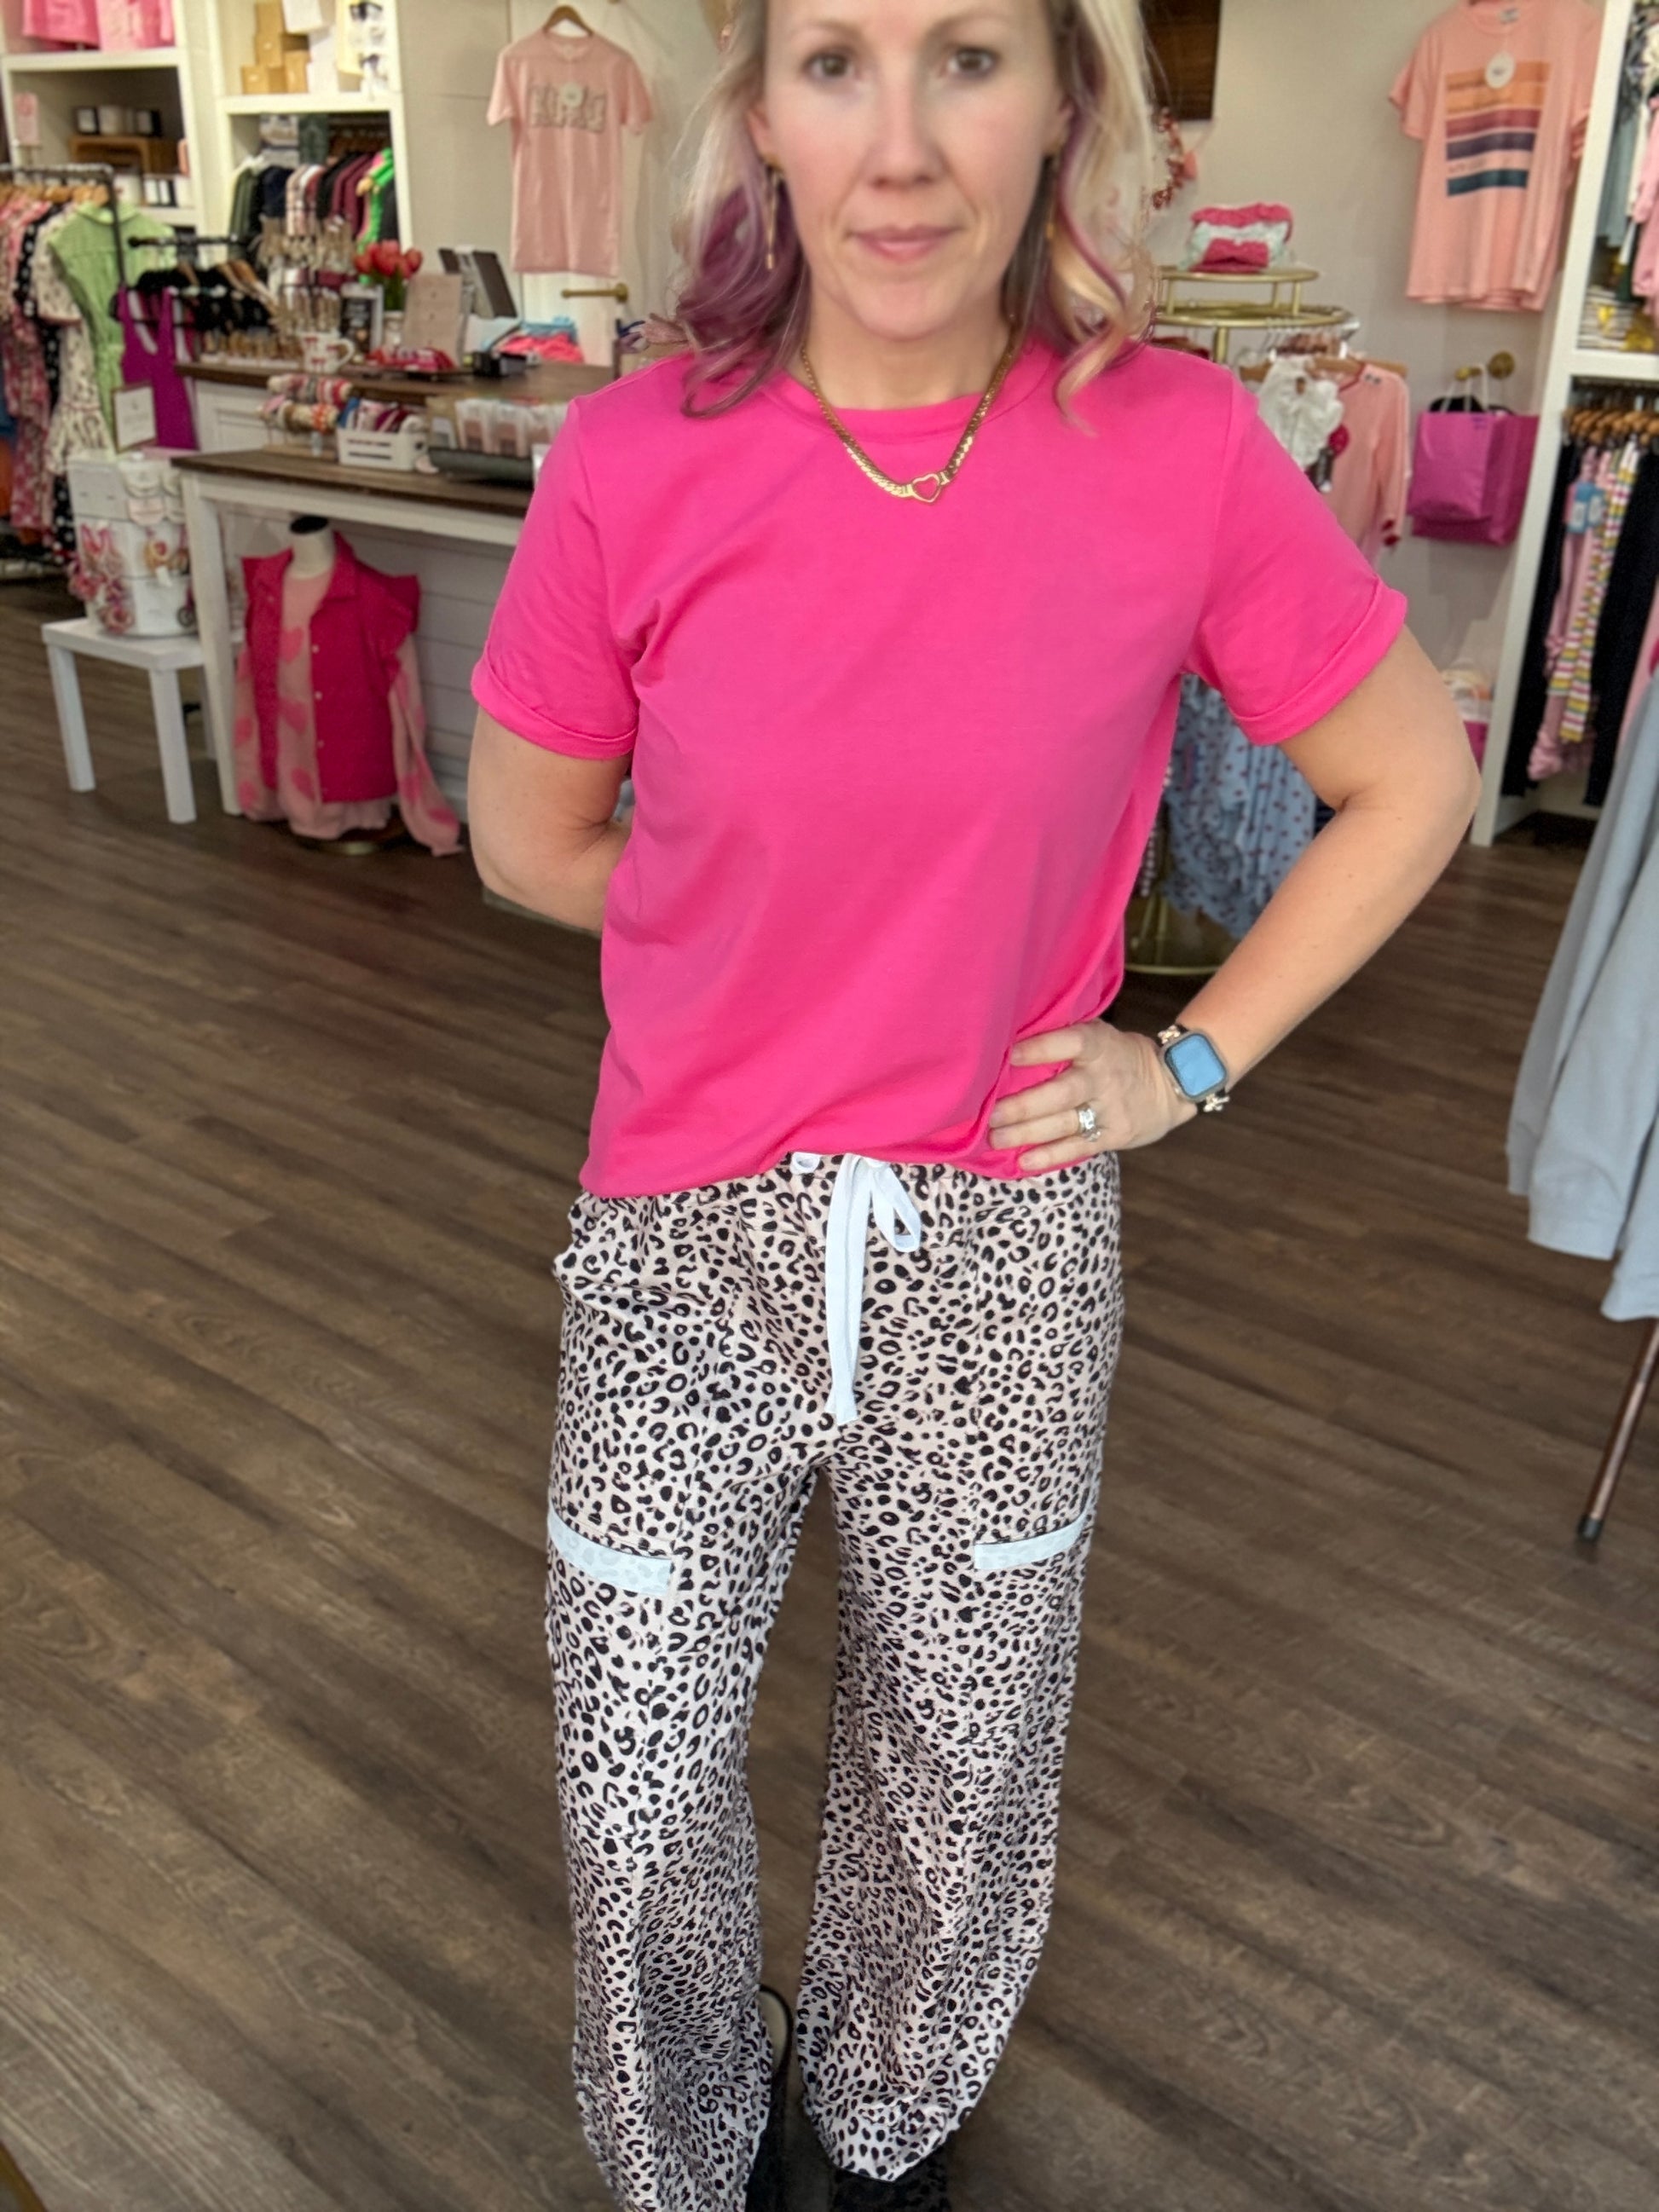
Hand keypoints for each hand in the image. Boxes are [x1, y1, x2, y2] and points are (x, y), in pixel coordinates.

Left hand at [986, 1020, 1198, 1171]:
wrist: (1171, 1084)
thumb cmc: (1118, 1055)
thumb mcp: (1102, 1036)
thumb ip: (1066, 1040)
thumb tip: (1010, 1044)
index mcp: (1100, 1045)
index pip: (1071, 1043)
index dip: (1042, 1049)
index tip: (1011, 1055)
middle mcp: (1104, 1077)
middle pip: (1062, 1093)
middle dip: (1023, 1105)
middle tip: (992, 1114)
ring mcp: (1111, 1108)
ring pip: (1064, 1123)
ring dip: (1027, 1133)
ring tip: (996, 1138)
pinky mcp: (1115, 1134)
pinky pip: (1078, 1146)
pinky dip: (1051, 1155)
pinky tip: (1024, 1161)